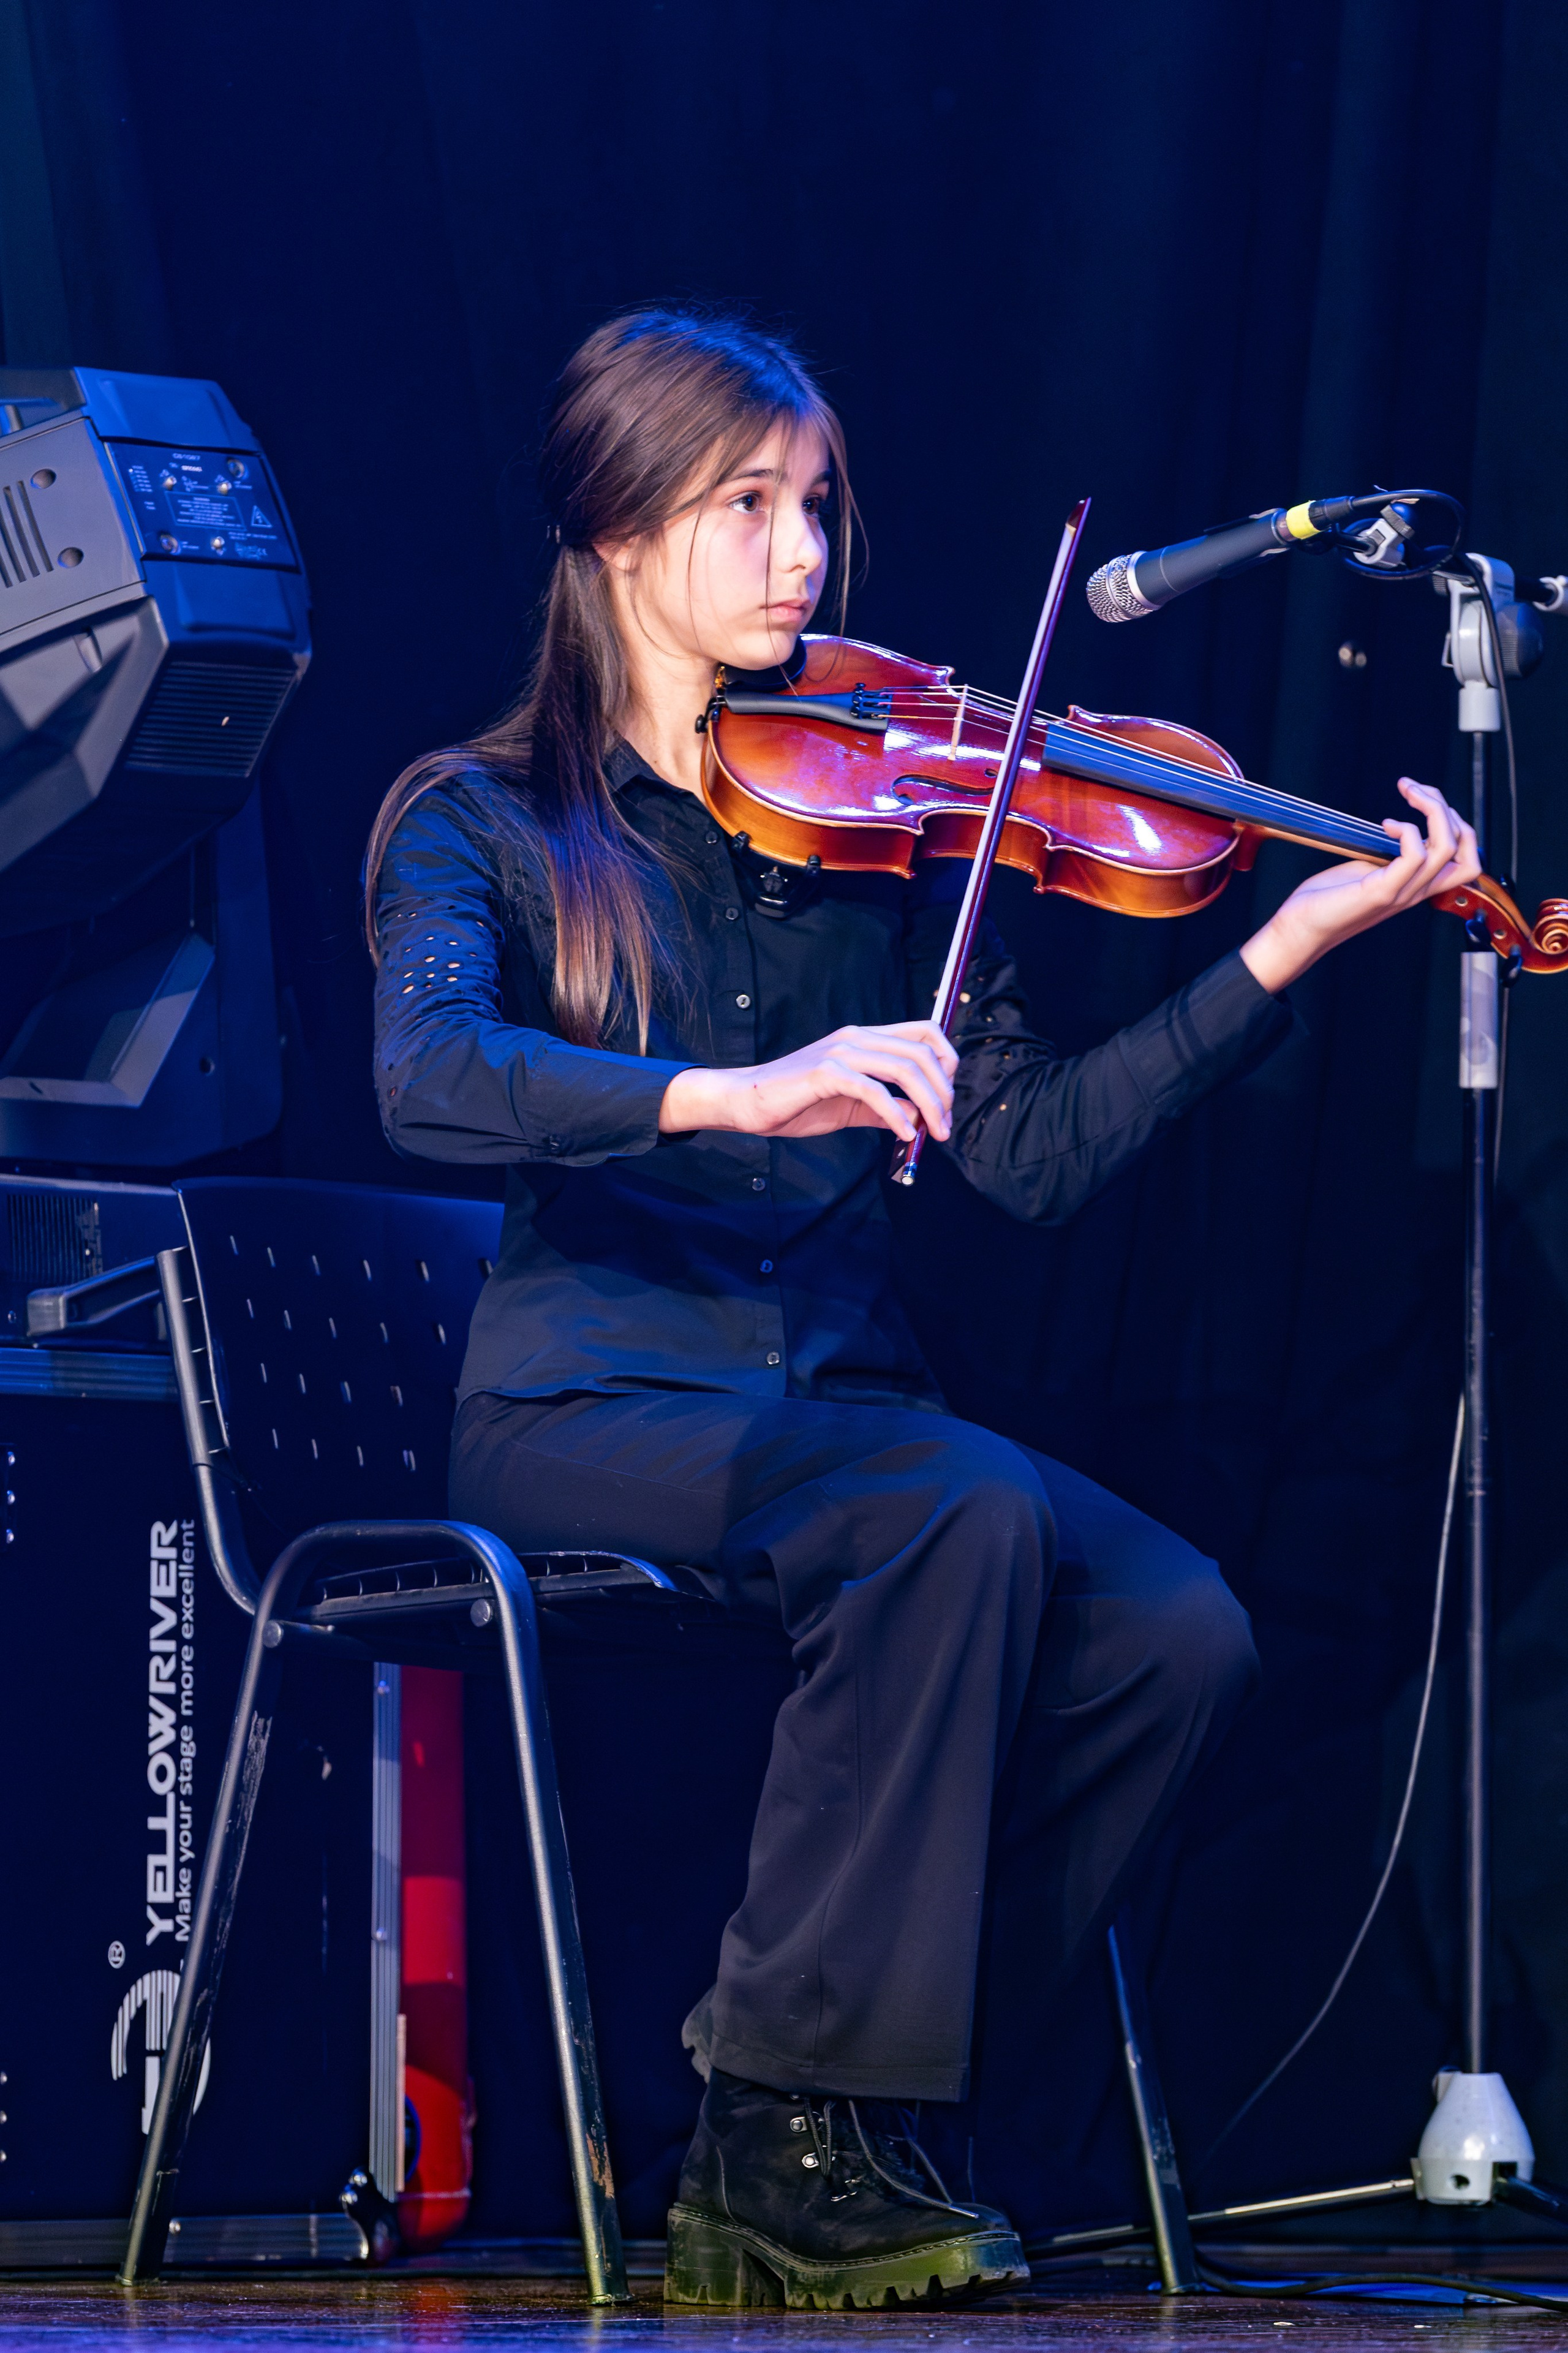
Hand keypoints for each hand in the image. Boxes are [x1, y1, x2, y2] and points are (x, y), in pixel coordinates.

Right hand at [659, 1021, 957, 1141]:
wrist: (747, 1102)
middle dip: (943, 1092)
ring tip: (932, 1133)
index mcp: (864, 1038)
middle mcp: (856, 1038)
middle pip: (921, 1053)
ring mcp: (840, 1053)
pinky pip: (874, 1091)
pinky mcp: (825, 1073)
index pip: (923, 1031)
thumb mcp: (850, 1106)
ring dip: (928, 1104)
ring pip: (904, 1068)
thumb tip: (919, 1117)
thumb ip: (884, 1107)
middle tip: (945, 1125)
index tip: (948, 1096)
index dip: (947, 1059)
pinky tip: (903, 1133)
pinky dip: (896, 1115)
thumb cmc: (796, 1102)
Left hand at [1240, 778, 1481, 994]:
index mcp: (1416, 884)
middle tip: (1417, 789)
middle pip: (1465, 849)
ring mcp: (1402, 893)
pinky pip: (1415, 856)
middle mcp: (1416, 891)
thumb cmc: (1328, 899)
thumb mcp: (1366, 869)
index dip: (1458, 824)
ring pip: (1446, 847)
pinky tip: (1386, 825)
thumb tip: (1398, 828)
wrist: (1301, 929)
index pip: (1467, 858)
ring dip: (1432, 809)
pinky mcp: (1382, 892)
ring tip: (1409, 793)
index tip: (1427, 802)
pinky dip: (1406, 830)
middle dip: (1447, 808)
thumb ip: (1389, 854)